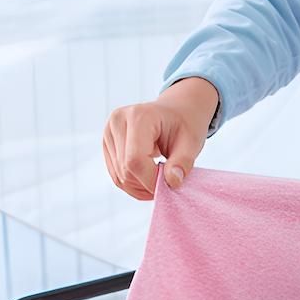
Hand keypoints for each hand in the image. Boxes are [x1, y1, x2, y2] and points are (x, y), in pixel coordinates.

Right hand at [103, 77, 218, 199]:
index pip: (135, 159)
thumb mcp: (192, 141)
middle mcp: (118, 122)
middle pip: (125, 170)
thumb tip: (172, 182)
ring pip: (119, 176)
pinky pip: (116, 175)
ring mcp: (109, 132)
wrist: (175, 111)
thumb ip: (183, 162)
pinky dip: (134, 184)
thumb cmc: (184, 123)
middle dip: (148, 184)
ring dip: (141, 187)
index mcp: (139, 116)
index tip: (170, 185)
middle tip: (168, 183)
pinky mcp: (107, 144)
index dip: (151, 180)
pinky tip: (150, 179)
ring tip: (161, 180)